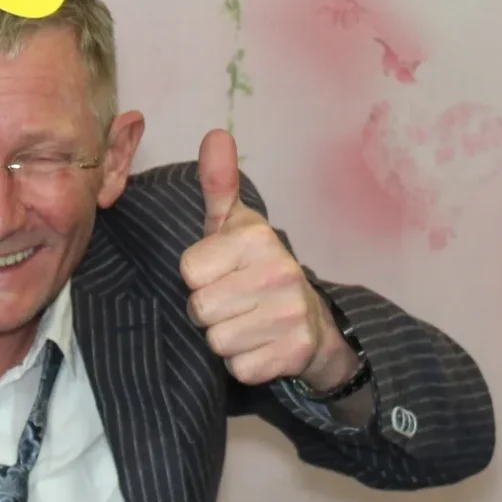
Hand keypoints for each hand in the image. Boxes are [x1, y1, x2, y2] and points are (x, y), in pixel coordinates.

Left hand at [179, 130, 355, 390]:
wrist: (312, 319)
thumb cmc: (257, 267)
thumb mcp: (235, 224)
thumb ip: (219, 182)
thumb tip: (214, 133)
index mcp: (257, 238)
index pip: (189, 271)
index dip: (199, 277)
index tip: (221, 273)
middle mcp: (279, 272)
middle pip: (200, 309)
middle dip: (209, 311)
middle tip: (234, 301)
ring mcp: (291, 315)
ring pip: (217, 340)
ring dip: (226, 338)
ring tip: (248, 321)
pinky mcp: (295, 353)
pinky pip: (239, 368)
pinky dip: (245, 363)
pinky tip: (262, 344)